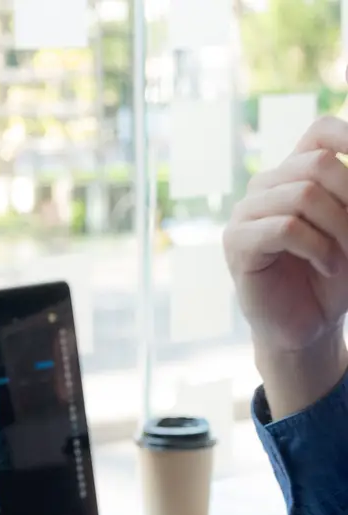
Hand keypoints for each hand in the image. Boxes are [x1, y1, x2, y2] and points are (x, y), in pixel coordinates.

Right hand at [223, 115, 347, 416]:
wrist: (308, 324)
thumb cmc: (335, 276)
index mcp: (295, 175)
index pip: (320, 132)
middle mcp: (266, 187)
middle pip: (316, 164)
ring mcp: (246, 213)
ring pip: (303, 195)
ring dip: (338, 229)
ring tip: (342, 257)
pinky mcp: (237, 242)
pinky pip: (285, 228)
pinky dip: (316, 247)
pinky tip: (324, 265)